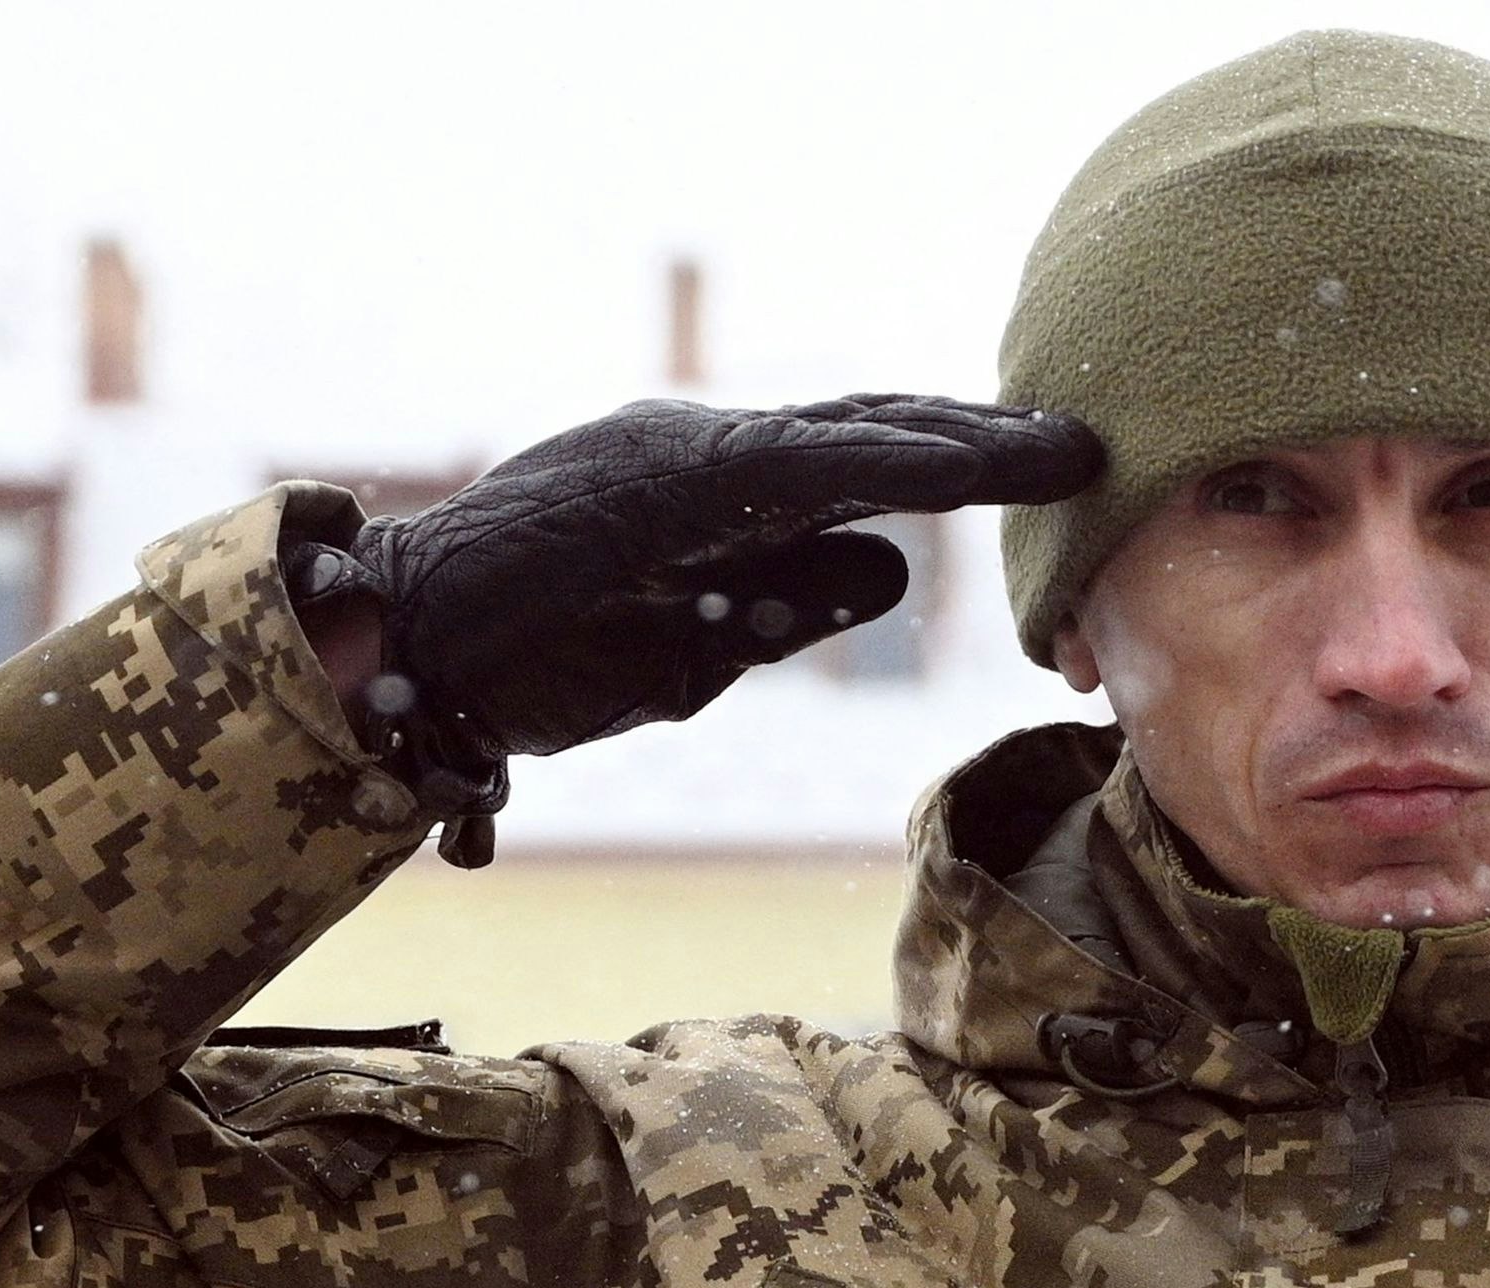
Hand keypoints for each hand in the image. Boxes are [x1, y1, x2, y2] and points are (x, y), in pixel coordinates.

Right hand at [287, 394, 1099, 860]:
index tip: (1044, 465)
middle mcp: (705, 450)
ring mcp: (683, 455)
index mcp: (714, 488)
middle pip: (868, 432)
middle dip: (979, 439)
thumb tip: (894, 568)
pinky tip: (962, 464)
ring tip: (1059, 448)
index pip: (855, 464)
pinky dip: (886, 462)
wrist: (409, 651)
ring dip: (961, 444)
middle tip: (1081, 442)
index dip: (950, 459)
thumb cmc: (540, 653)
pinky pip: (797, 468)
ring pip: (849, 436)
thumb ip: (795, 599)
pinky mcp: (664, 483)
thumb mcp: (703, 644)